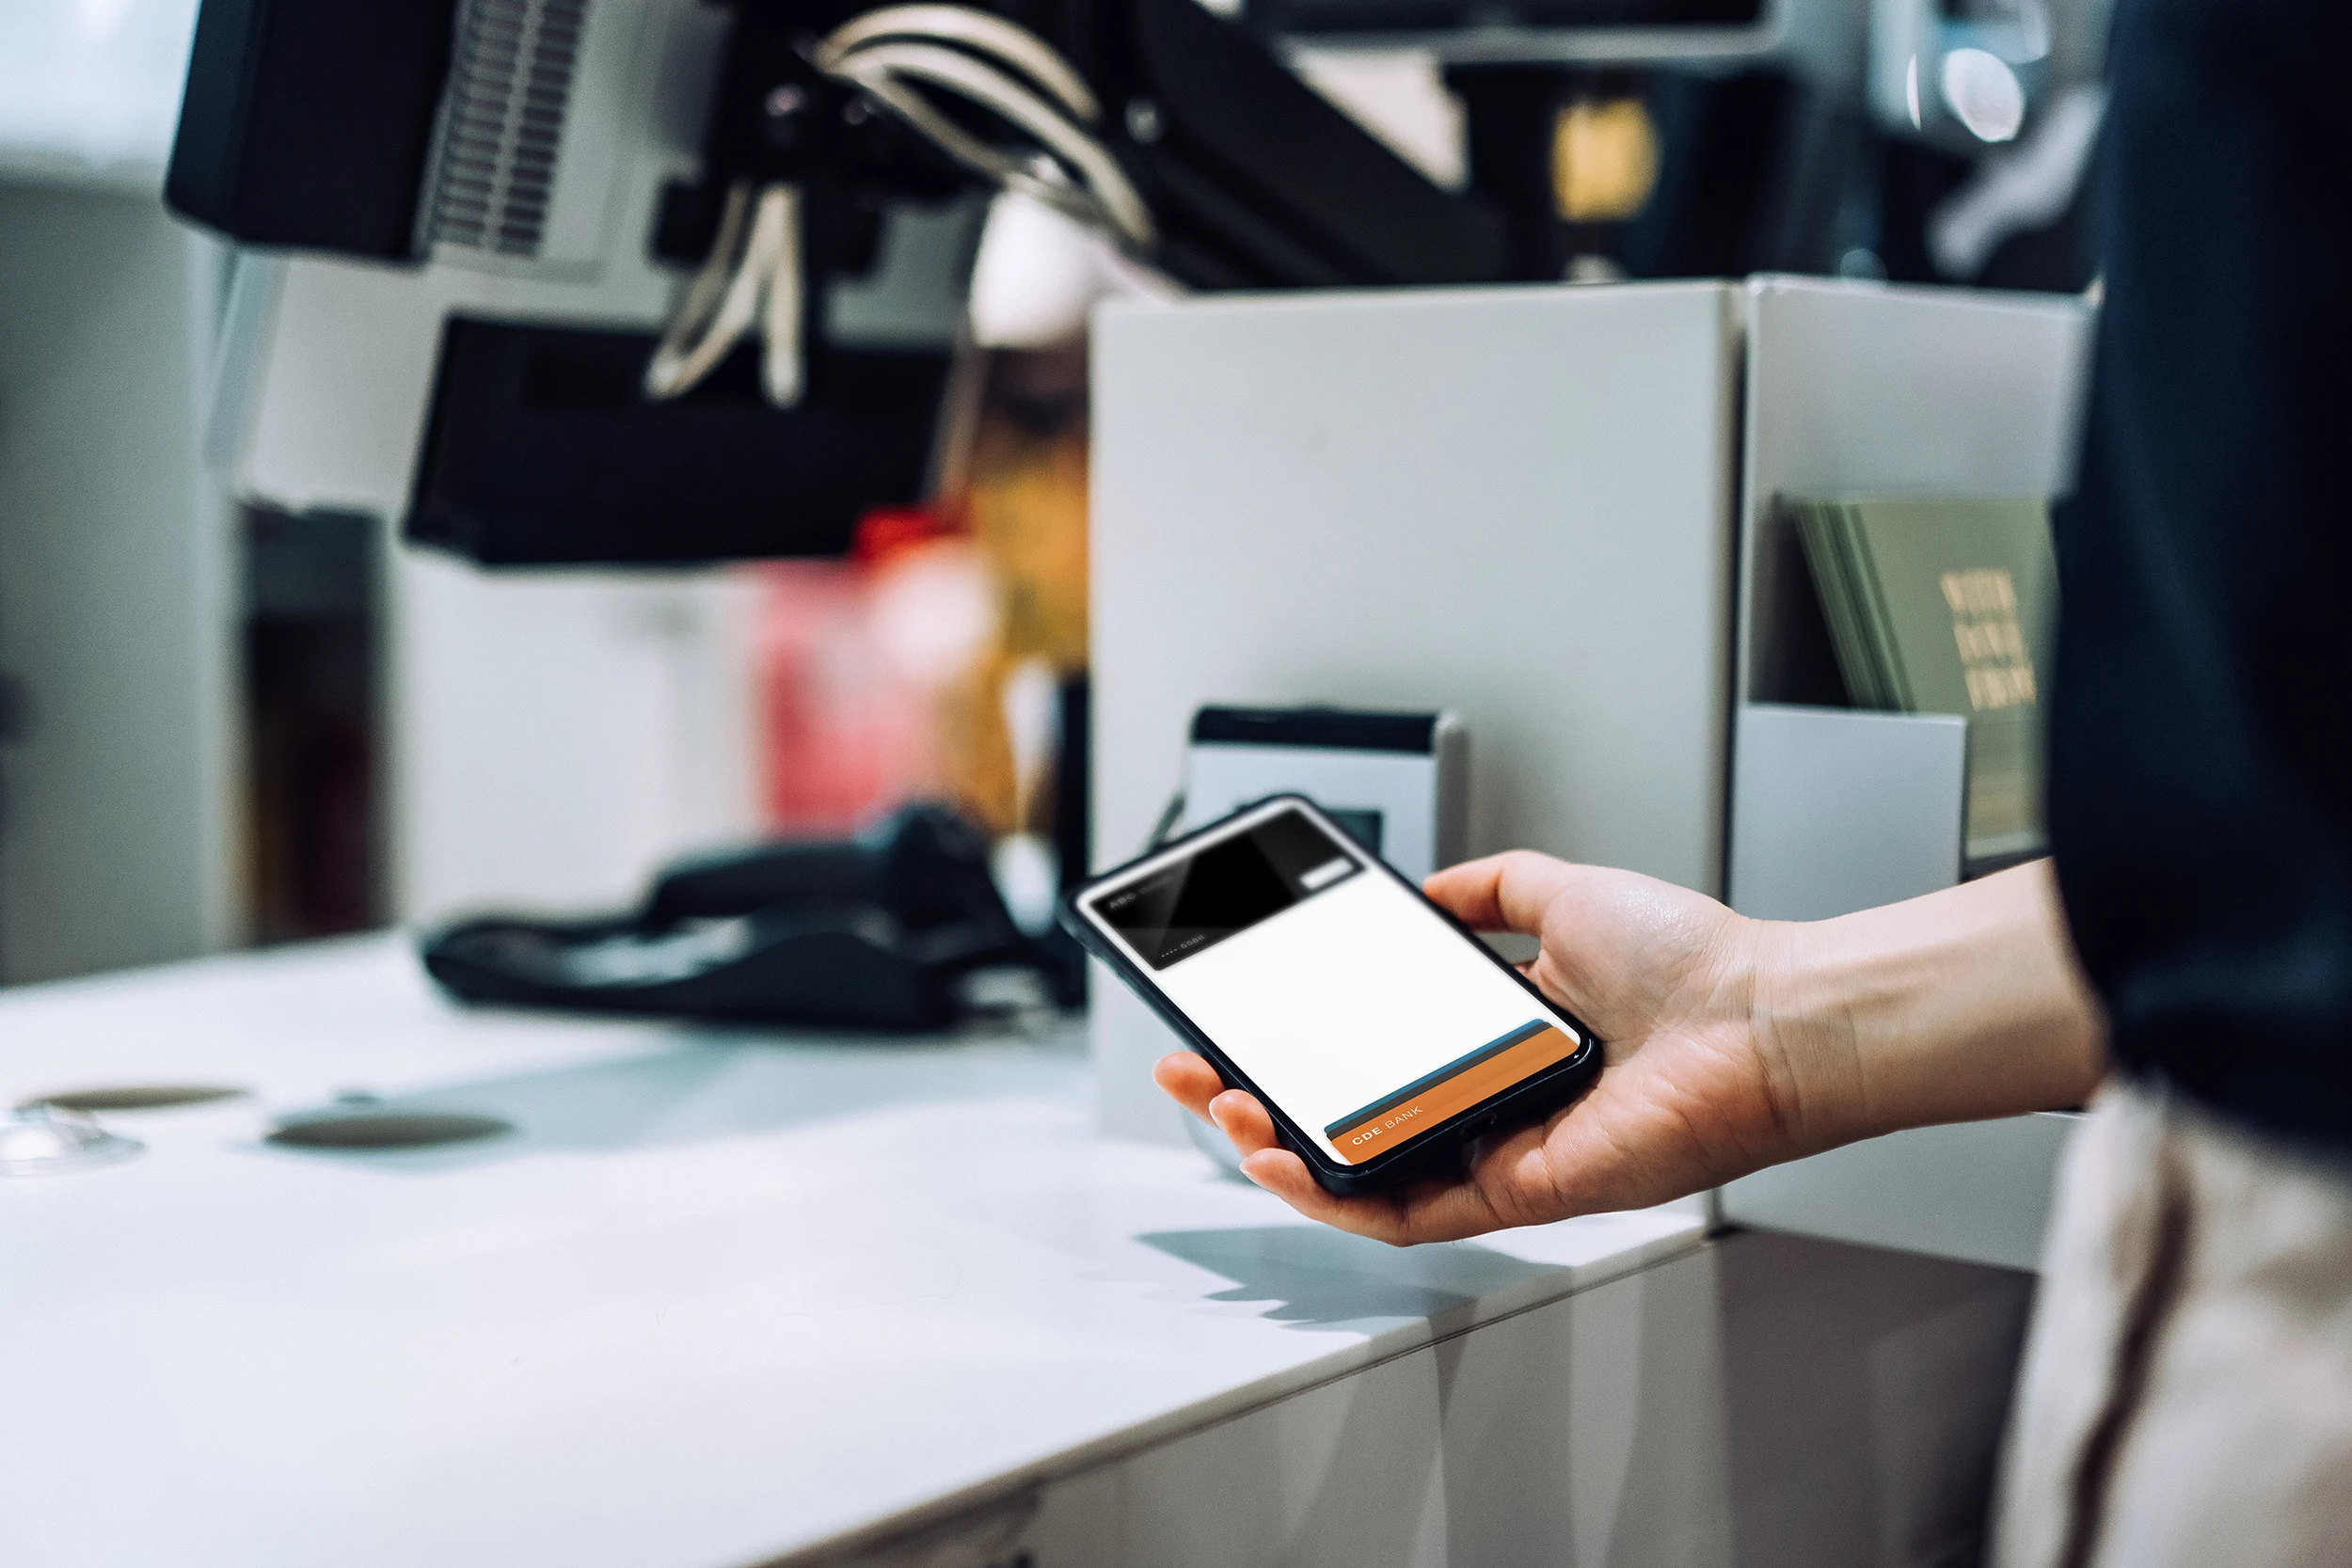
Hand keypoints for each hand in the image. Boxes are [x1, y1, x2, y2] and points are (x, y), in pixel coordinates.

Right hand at [1155, 852, 1841, 1244]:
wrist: (1763, 1017)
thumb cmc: (1693, 965)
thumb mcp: (1561, 893)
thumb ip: (1488, 891)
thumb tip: (1428, 891)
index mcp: (1494, 1039)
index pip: (1371, 1052)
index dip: (1294, 1040)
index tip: (1237, 1011)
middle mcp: (1487, 1101)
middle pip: (1347, 1117)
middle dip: (1256, 1097)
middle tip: (1194, 1068)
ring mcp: (1497, 1152)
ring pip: (1360, 1174)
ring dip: (1276, 1148)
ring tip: (1220, 1106)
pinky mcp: (1516, 1190)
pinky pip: (1405, 1209)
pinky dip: (1333, 1193)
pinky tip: (1282, 1157)